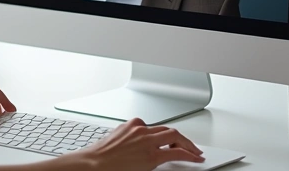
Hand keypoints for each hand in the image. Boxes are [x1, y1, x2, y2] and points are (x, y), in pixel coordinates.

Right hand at [59, 117, 203, 169]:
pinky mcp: (152, 155)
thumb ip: (129, 139)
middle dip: (181, 138)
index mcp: (132, 125)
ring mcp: (147, 141)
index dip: (166, 135)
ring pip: (175, 136)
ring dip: (188, 144)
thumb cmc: (100, 156)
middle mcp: (141, 130)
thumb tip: (136, 147)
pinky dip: (189, 154)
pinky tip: (194, 158)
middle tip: (189, 145)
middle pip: (168, 130)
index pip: (155, 127)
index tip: (170, 140)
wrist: (93, 163)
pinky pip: (176, 152)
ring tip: (195, 151)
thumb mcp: (116, 141)